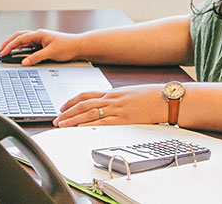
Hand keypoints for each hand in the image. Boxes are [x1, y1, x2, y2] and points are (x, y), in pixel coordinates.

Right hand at [0, 29, 79, 64]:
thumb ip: (36, 57)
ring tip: (7, 53)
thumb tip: (24, 62)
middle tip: (1, 51)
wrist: (78, 46)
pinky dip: (22, 50)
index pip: (20, 39)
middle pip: (19, 37)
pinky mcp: (43, 45)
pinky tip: (19, 55)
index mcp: (39, 34)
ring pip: (24, 42)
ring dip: (15, 46)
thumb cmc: (68, 46)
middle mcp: (39, 35)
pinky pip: (30, 46)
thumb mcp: (51, 53)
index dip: (9, 46)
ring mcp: (41, 40)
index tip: (2, 52)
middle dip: (9, 43)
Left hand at [52, 84, 166, 126]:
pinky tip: (79, 130)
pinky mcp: (123, 119)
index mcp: (114, 92)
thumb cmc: (153, 96)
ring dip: (72, 119)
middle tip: (56, 119)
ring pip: (88, 113)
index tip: (63, 106)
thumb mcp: (133, 94)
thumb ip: (120, 99)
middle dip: (67, 112)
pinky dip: (88, 126)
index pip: (87, 95)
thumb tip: (113, 103)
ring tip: (61, 125)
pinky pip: (101, 123)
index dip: (72, 101)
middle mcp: (112, 99)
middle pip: (83, 104)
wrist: (165, 98)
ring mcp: (116, 109)